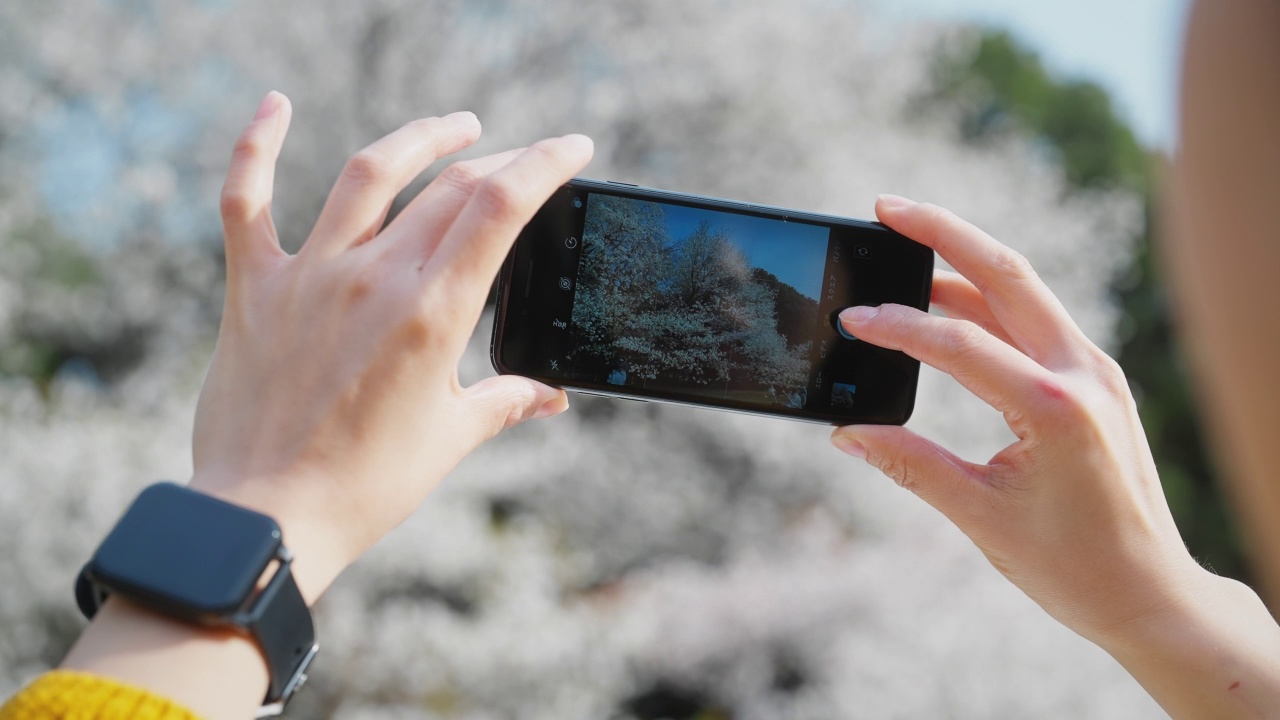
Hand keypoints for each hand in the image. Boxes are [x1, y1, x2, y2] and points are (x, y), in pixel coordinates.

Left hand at [190, 92, 593, 601]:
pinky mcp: (256, 287)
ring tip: (454, 126)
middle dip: (499, 161)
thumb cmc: (364, 486)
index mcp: (433, 316)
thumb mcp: (450, 438)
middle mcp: (373, 280)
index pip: (500, 208)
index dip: (544, 163)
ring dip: (419, 138)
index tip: (572, 146)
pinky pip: (247, 200)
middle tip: (521, 161)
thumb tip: (551, 396)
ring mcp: (310, 276)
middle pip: (449, 187)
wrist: (267, 517)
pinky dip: (256, 145)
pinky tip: (277, 104)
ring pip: (368, 173)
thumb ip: (505, 401)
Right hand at [830, 195, 1203, 641]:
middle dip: (944, 232)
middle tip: (886, 207)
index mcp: (1055, 410)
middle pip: (1007, 274)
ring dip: (965, 261)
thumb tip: (848, 432)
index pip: (959, 345)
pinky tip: (948, 301)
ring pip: (1024, 289)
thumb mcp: (980, 516)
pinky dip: (988, 300)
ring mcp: (1096, 371)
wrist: (1151, 593)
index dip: (897, 327)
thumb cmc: (1072, 566)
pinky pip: (1036, 320)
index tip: (850, 319)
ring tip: (907, 243)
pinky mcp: (1094, 379)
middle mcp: (1084, 374)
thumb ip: (910, 465)